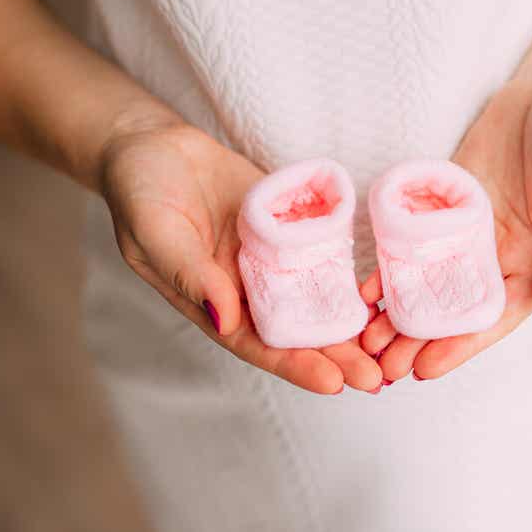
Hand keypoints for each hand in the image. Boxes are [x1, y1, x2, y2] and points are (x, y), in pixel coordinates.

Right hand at [99, 113, 382, 394]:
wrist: (154, 147)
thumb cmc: (140, 190)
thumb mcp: (154, 230)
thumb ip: (189, 273)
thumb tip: (225, 318)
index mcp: (211, 302)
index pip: (257, 344)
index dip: (296, 365)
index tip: (333, 384)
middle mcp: (246, 290)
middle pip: (296, 332)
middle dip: (337, 357)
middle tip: (378, 379)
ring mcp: (270, 262)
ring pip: (316, 300)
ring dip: (351, 324)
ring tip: (391, 344)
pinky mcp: (289, 231)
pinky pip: (322, 257)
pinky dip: (348, 276)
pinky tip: (383, 292)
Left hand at [359, 78, 531, 379]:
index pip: (494, 317)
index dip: (461, 345)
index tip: (426, 370)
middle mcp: (497, 258)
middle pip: (455, 310)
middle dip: (420, 340)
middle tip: (381, 368)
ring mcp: (466, 234)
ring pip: (428, 283)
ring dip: (399, 314)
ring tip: (365, 341)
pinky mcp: (442, 206)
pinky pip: (413, 241)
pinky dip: (390, 266)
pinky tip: (364, 289)